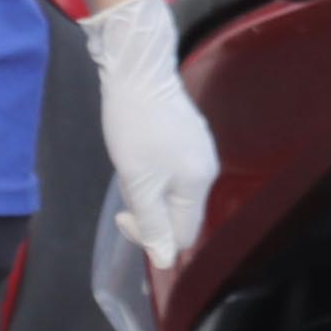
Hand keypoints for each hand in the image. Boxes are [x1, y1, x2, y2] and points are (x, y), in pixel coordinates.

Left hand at [83, 0, 223, 273]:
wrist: (137, 70)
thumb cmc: (135, 127)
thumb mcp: (137, 182)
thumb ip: (152, 223)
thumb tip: (166, 261)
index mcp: (198, 184)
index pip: (183, 235)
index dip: (152, 237)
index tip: (123, 216)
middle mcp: (207, 169)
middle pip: (181, 214)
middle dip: (150, 212)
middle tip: (124, 190)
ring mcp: (200, 150)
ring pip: (176, 192)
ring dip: (151, 192)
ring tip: (131, 168)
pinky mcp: (191, 135)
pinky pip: (176, 171)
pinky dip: (156, 173)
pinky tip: (140, 153)